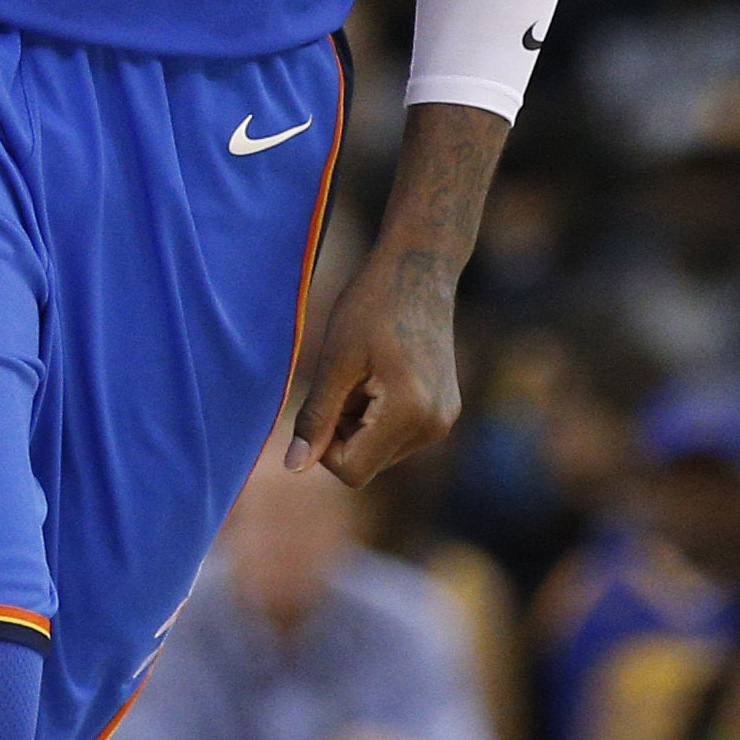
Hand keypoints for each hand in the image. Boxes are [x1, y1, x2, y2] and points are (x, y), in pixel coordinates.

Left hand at [287, 236, 459, 487]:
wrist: (419, 267)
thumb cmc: (372, 304)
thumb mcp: (335, 361)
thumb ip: (316, 418)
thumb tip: (294, 467)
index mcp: (410, 414)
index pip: (352, 472)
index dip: (324, 444)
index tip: (325, 399)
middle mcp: (434, 426)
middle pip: (366, 464)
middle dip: (344, 431)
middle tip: (347, 377)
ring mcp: (443, 420)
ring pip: (379, 451)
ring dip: (361, 422)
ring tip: (368, 371)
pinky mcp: (445, 410)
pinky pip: (397, 435)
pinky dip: (379, 414)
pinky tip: (384, 372)